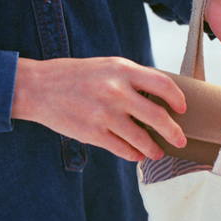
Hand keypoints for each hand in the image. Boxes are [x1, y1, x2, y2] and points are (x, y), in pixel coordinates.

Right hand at [11, 57, 186, 161]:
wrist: (38, 88)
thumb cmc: (75, 76)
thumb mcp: (107, 66)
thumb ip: (132, 78)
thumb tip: (159, 95)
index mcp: (122, 70)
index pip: (163, 84)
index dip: (177, 98)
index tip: (182, 108)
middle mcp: (116, 91)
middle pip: (158, 116)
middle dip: (174, 132)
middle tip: (180, 140)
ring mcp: (105, 114)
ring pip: (142, 138)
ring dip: (154, 149)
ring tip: (157, 152)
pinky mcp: (93, 133)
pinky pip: (123, 149)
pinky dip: (134, 154)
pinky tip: (137, 154)